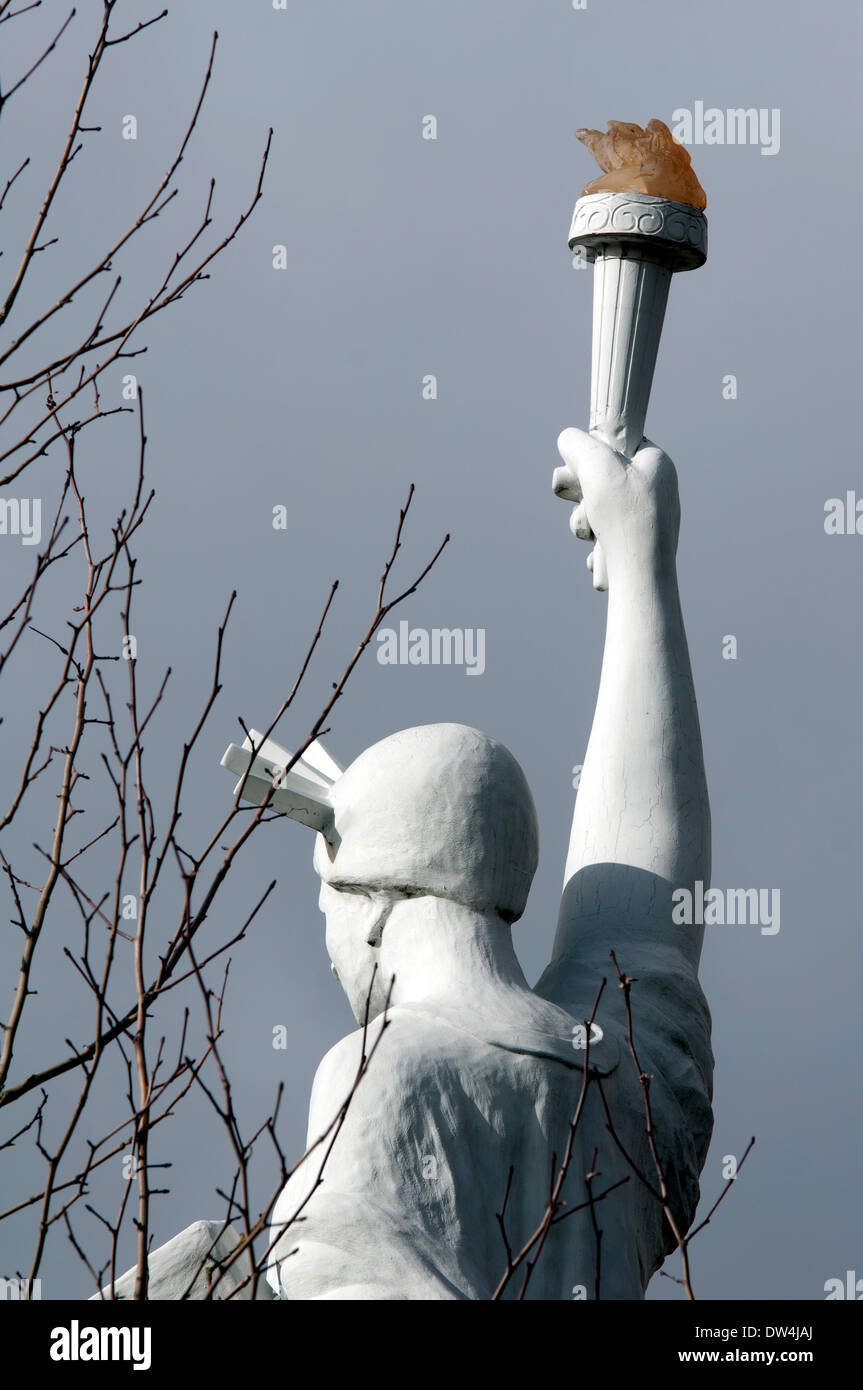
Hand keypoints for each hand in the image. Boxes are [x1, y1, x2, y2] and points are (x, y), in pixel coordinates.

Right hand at [552, 428, 679, 590]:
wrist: (640, 576)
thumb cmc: (624, 516)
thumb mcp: (596, 464)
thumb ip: (577, 444)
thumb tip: (568, 441)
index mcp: (657, 463)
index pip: (617, 445)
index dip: (593, 455)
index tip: (582, 470)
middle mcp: (656, 489)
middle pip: (603, 479)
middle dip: (582, 494)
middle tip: (580, 502)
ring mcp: (650, 519)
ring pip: (601, 510)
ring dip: (584, 521)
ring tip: (592, 534)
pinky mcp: (640, 546)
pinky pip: (608, 535)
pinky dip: (598, 544)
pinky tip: (598, 555)